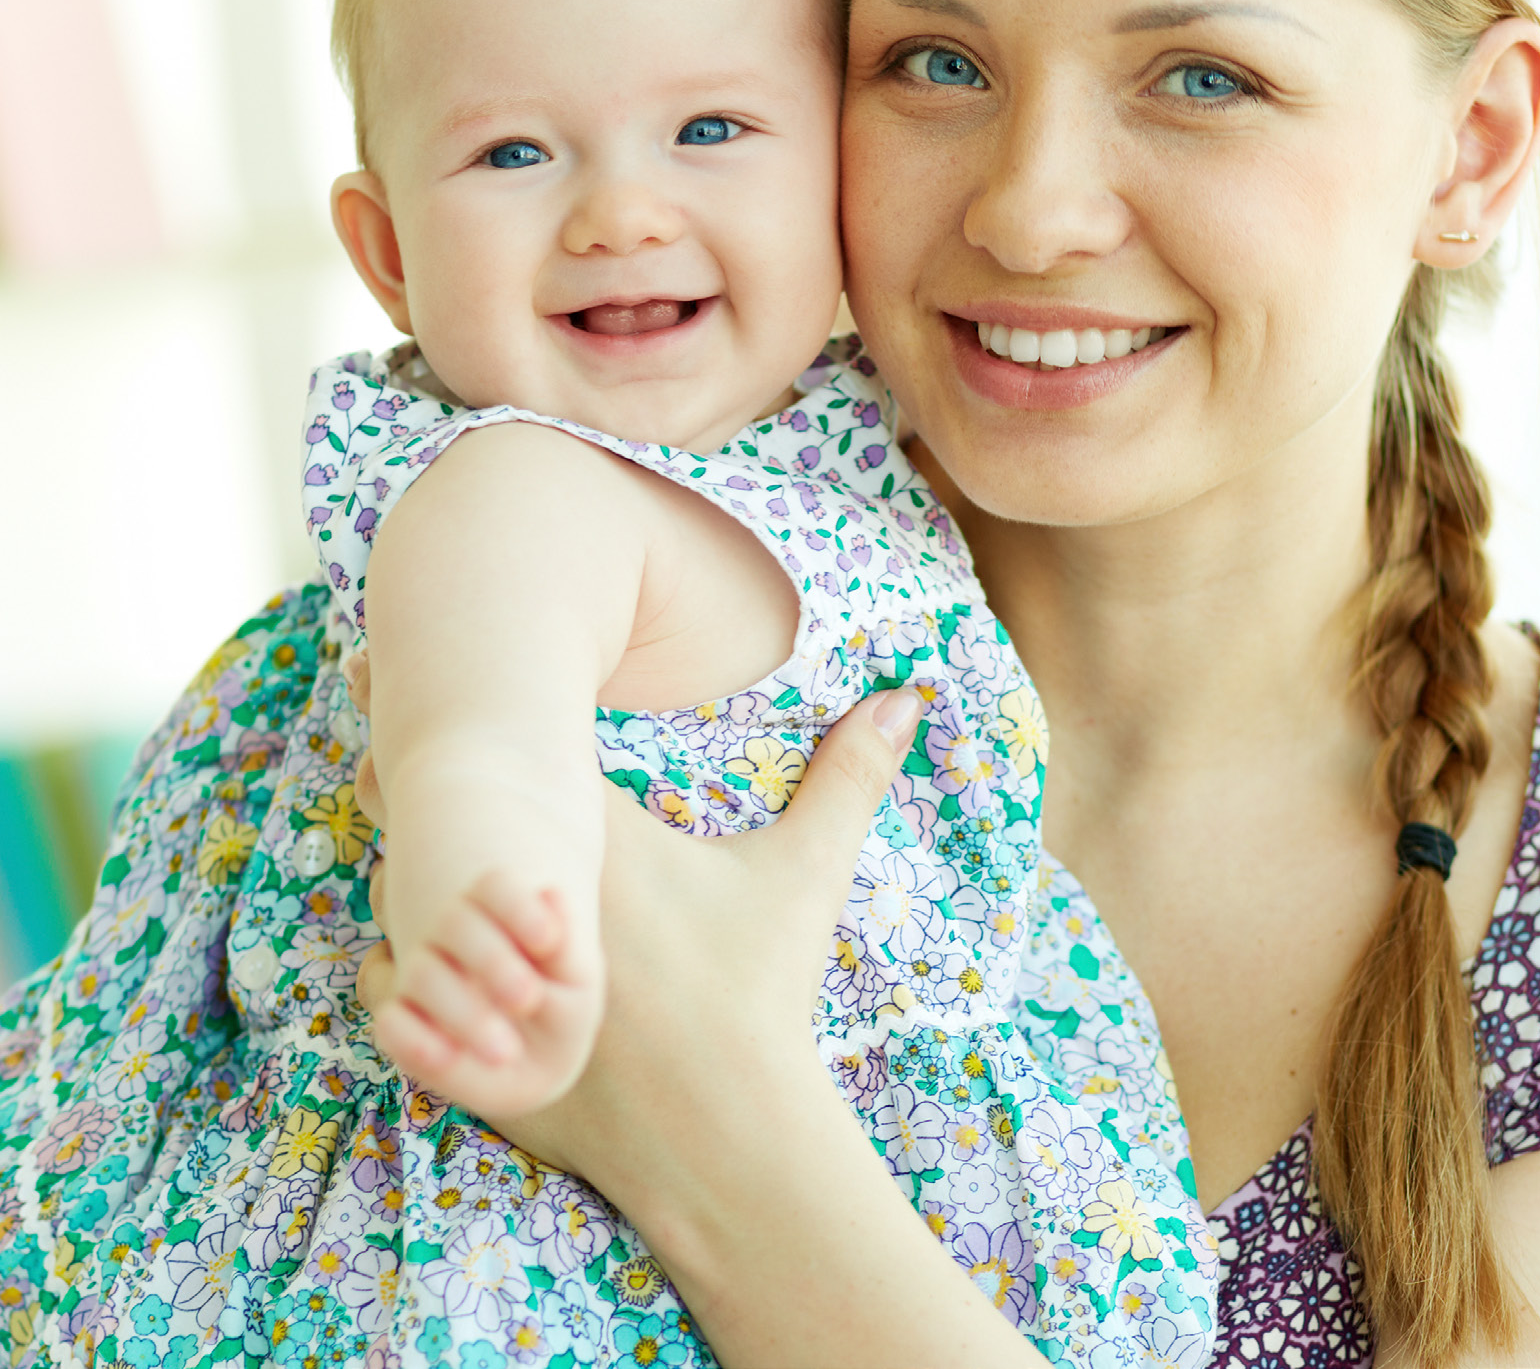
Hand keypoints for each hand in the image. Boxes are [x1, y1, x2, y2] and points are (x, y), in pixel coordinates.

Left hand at [360, 691, 1051, 1368]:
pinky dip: (391, 957)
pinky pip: (385, 983)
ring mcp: (477, 973)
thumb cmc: (759, 989)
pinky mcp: (462, 1040)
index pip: (494, 747)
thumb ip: (849, 777)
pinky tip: (407, 938)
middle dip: (400, 762)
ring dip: (398, 862)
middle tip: (384, 717)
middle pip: (418, 808)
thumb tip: (908, 697)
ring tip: (395, 825)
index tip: (413, 659)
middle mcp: (511, 897)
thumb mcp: (806, 874)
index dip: (447, 699)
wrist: (723, 1129)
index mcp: (585, 840)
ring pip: (393, 892)